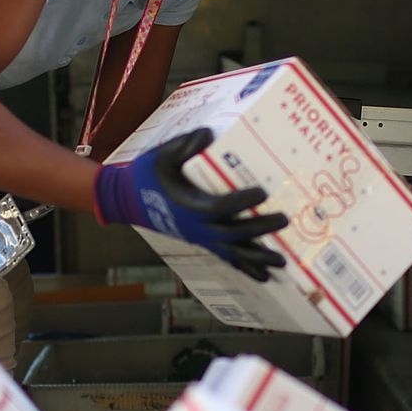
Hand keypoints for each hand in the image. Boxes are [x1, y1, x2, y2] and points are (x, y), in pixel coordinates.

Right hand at [92, 129, 289, 281]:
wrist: (127, 198)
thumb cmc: (148, 174)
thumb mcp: (163, 153)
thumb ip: (185, 144)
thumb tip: (208, 134)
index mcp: (188, 205)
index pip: (219, 206)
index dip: (241, 201)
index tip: (262, 192)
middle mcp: (196, 226)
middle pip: (233, 233)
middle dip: (259, 230)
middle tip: (284, 220)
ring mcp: (200, 237)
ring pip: (233, 253)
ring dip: (258, 258)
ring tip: (282, 261)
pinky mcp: (202, 241)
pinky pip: (226, 258)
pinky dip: (246, 267)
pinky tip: (265, 275)